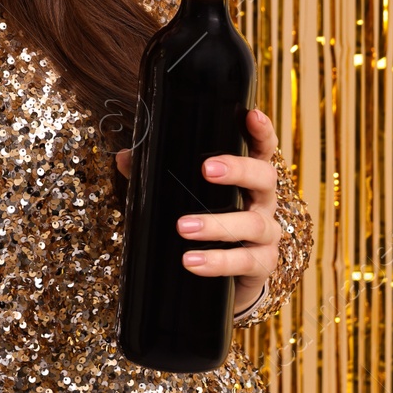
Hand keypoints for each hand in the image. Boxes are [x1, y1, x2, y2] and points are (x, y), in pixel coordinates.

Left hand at [115, 108, 282, 314]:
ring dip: (216, 224)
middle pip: (264, 177)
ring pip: (252, 223)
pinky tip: (192, 261)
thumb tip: (125, 157)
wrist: (227, 277)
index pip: (261, 148)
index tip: (252, 115)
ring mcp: (267, 233)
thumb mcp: (183, 196)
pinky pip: (245, 261)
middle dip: (238, 170)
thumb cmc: (207, 222)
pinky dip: (217, 261)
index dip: (261, 131)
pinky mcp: (262, 264)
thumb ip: (156, 175)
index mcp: (248, 178)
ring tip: (182, 227)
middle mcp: (263, 201)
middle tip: (206, 168)